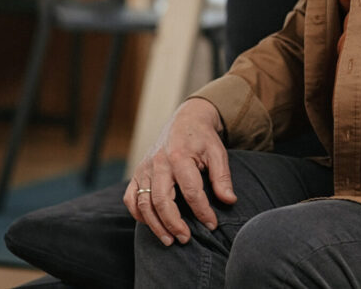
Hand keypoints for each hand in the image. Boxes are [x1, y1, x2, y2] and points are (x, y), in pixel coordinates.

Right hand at [123, 97, 236, 245]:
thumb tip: (229, 201)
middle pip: (161, 200)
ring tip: (169, 240)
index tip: (212, 225)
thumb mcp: (217, 152)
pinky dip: (137, 214)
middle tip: (185, 239)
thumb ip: (222, 177)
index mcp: (180, 156)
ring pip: (143, 202)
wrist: (185, 120)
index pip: (191, 191)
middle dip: (173, 223)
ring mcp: (145, 168)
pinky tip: (151, 224)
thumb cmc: (203, 139)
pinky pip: (130, 197)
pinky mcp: (137, 172)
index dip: (202, 211)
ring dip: (155, 225)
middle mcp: (158, 163)